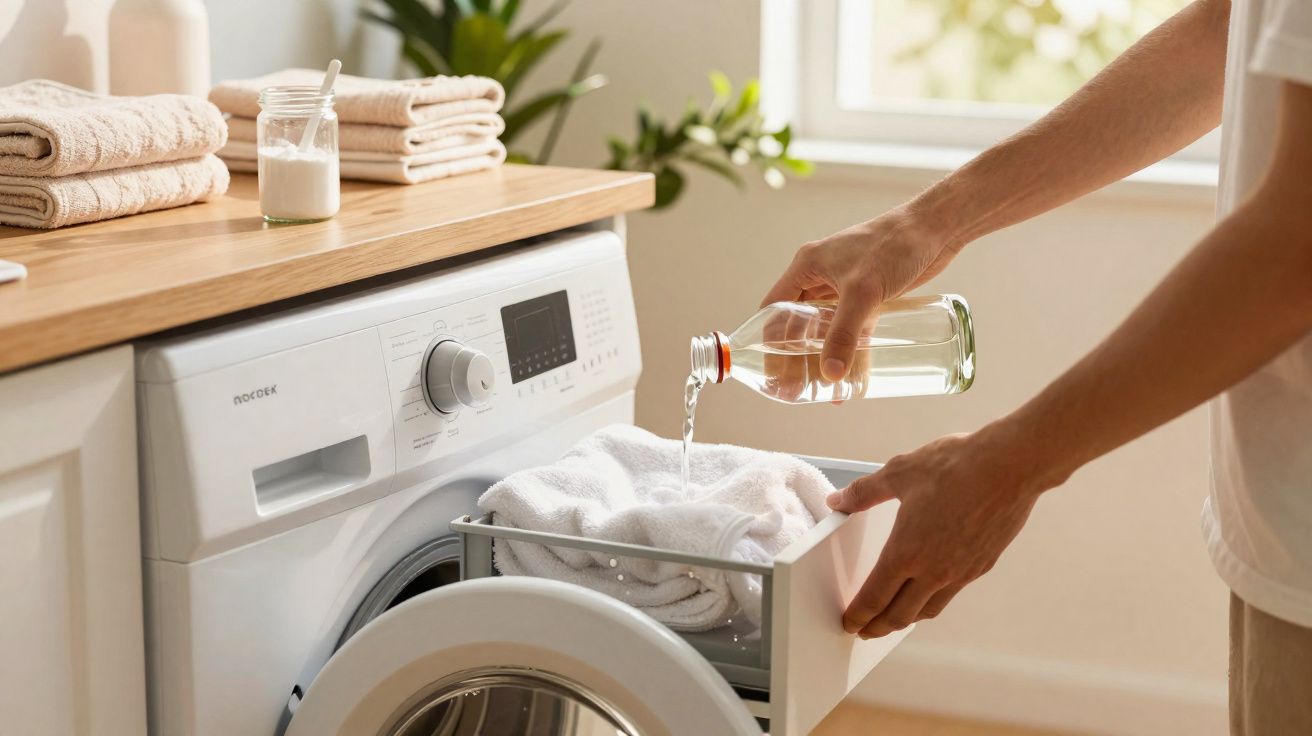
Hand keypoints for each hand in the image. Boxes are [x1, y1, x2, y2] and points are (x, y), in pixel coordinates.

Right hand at [760, 206, 960, 381]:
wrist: (935, 229)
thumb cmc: (894, 246)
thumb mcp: (863, 291)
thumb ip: (845, 333)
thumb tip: (832, 374)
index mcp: (806, 267)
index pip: (773, 308)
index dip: (767, 340)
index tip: (770, 371)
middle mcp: (821, 277)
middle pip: (797, 324)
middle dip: (795, 357)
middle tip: (795, 390)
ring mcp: (845, 287)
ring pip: (825, 331)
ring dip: (823, 359)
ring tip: (823, 392)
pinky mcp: (870, 296)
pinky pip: (852, 330)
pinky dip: (850, 352)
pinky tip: (853, 378)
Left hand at [827, 427, 1056, 637]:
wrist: (1010, 466)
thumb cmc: (954, 466)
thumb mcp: (899, 473)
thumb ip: (864, 492)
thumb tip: (836, 501)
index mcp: (906, 552)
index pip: (874, 597)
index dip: (858, 615)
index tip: (848, 623)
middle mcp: (933, 571)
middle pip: (900, 614)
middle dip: (878, 627)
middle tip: (864, 631)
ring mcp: (961, 572)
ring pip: (928, 609)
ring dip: (906, 618)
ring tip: (893, 617)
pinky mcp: (982, 565)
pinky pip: (951, 593)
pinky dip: (932, 600)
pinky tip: (929, 589)